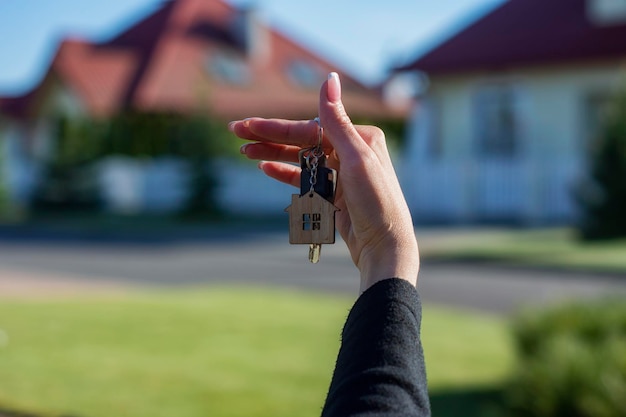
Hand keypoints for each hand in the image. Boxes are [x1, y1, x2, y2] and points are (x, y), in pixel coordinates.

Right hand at [229, 73, 418, 291]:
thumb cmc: (378, 201)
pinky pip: (304, 179)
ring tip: (245, 152)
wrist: (384, 246)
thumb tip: (329, 79)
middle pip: (301, 140)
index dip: (276, 127)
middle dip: (268, 137)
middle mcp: (350, 151)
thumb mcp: (358, 158)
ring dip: (272, 154)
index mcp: (359, 137)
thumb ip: (338, 121)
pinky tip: (266, 167)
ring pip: (300, 159)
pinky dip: (285, 172)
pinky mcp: (334, 194)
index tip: (248, 126)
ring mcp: (341, 173)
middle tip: (236, 131)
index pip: (309, 128)